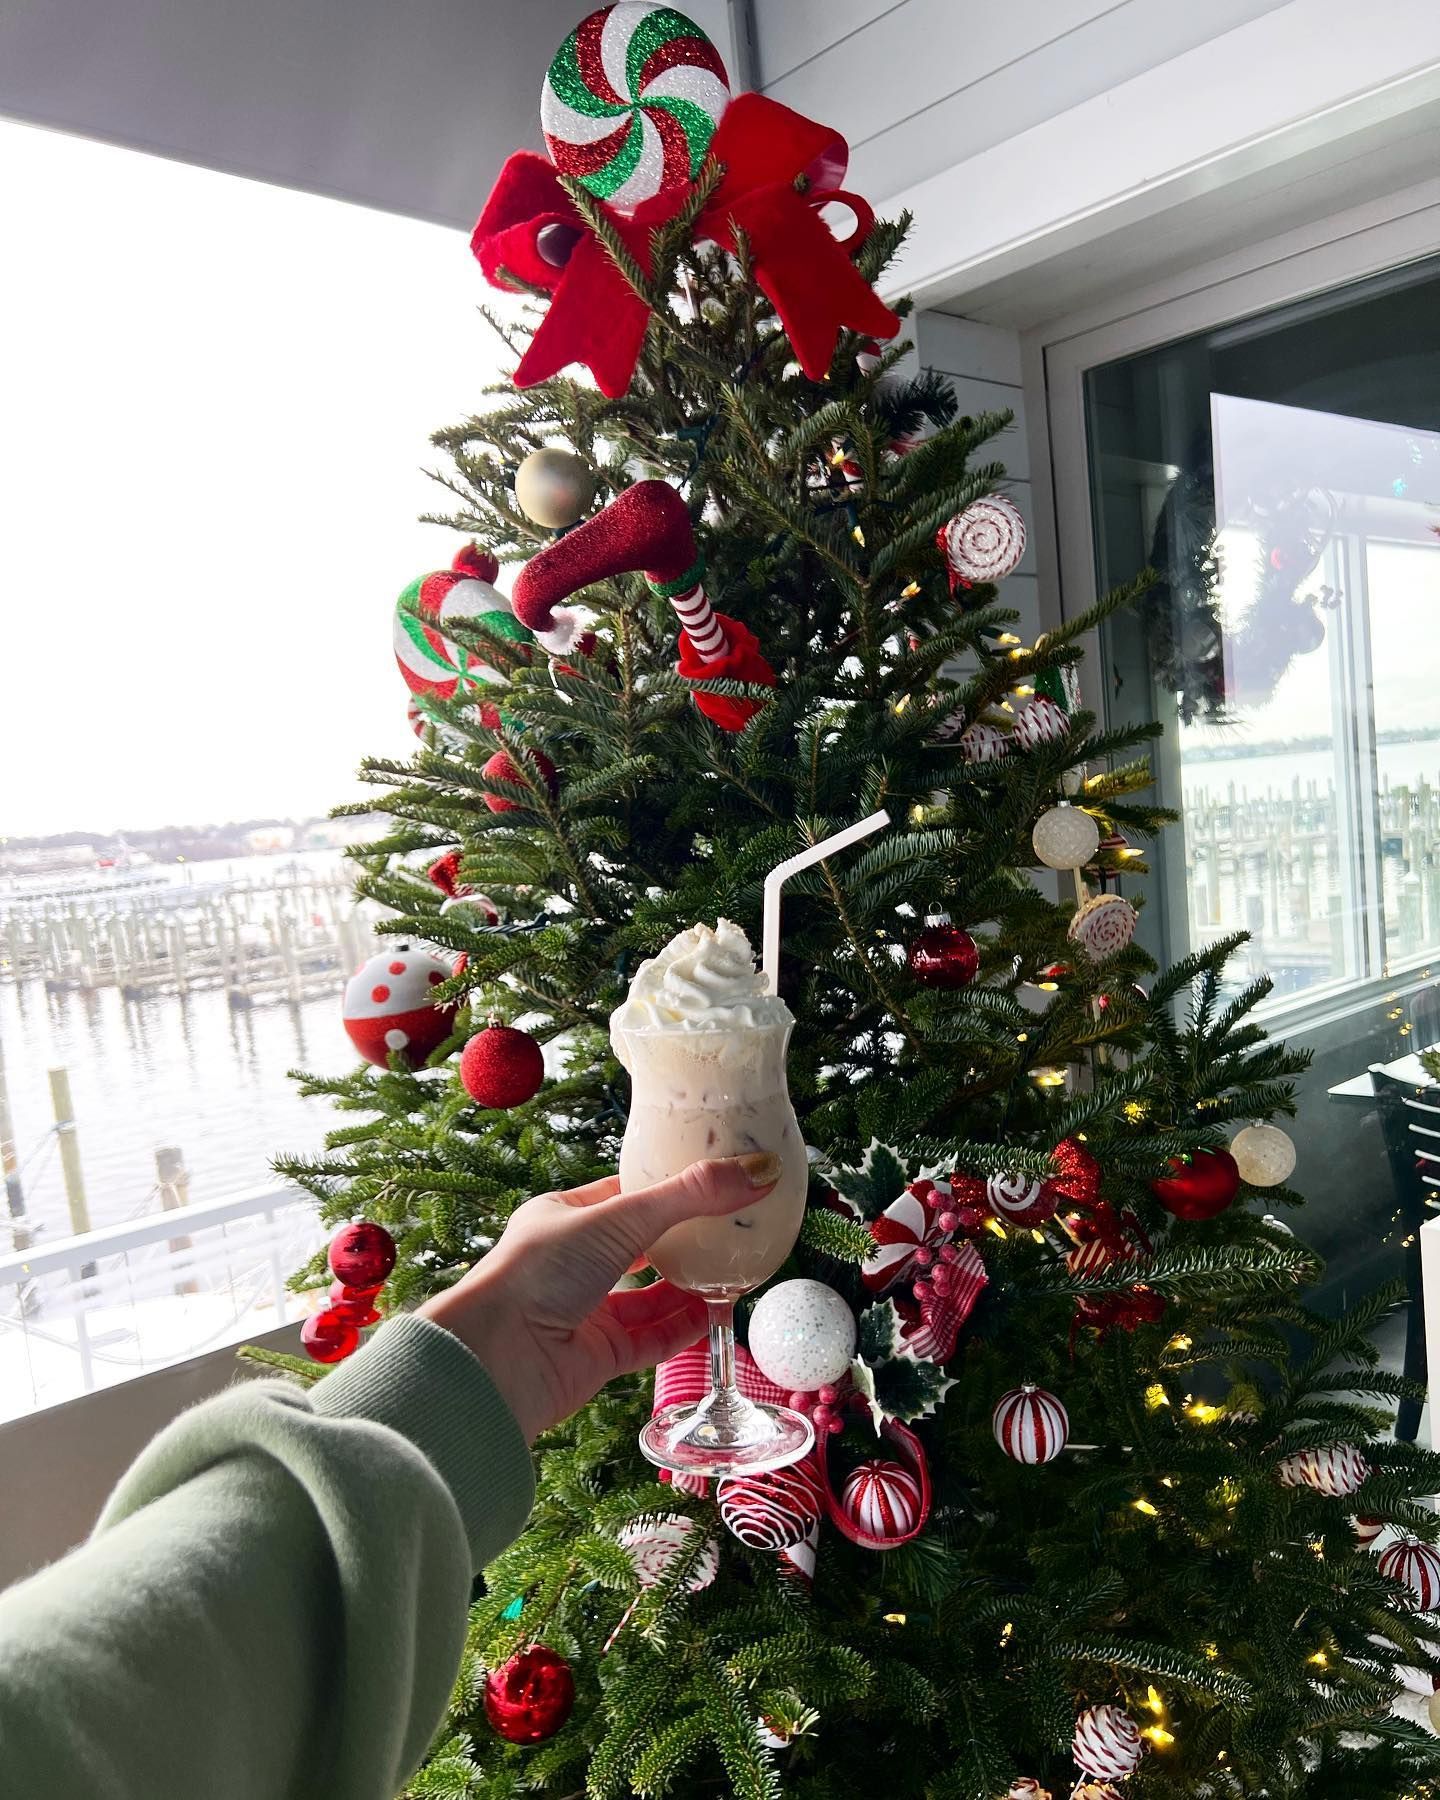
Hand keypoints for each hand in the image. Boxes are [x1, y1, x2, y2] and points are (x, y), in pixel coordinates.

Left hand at [418, 1153, 779, 1440]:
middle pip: (642, 1248)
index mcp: (563, 1218)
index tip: (717, 1181)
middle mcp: (572, 1264)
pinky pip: (651, 1339)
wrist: (497, 1359)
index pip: (624, 1195)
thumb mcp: (622, 1217)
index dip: (669, 1189)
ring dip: (692, 1288)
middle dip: (686, 1243)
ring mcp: (585, 1312)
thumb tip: (760, 1171)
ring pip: (650, 1297)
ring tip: (737, 1274)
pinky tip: (716, 1315)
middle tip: (735, 1232)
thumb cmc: (540, 1271)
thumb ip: (692, 1197)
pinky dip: (684, 1328)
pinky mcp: (597, 1357)